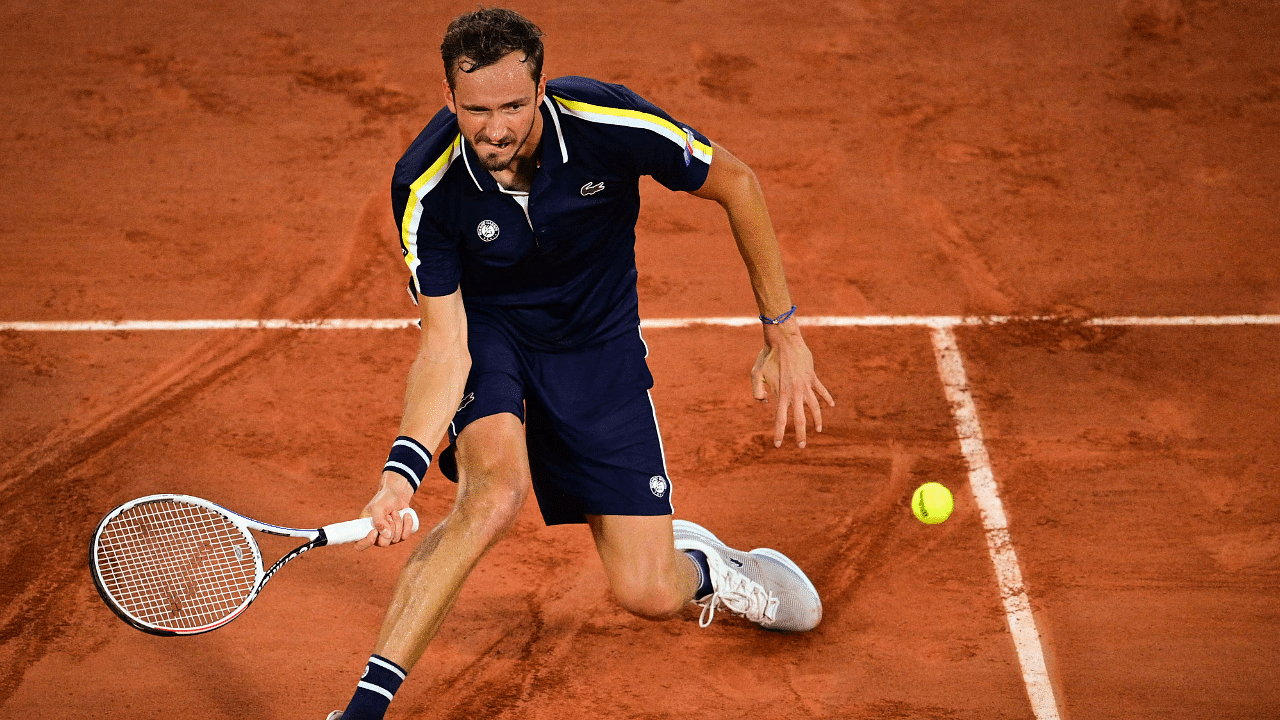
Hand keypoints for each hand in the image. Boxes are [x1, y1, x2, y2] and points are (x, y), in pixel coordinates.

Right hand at [355, 472, 417, 549]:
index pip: (360, 545)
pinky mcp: (399, 535)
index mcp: (364, 530)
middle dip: (389, 527)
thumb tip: (387, 535)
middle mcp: (376, 537)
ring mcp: (388, 538)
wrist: (397, 495)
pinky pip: (405, 536)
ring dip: (397, 522)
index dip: (368, 541)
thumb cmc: (384, 500)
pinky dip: (407, 524)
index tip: (375, 530)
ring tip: (394, 512)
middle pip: (383, 543)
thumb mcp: (378, 507)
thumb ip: (378, 521)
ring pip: (396, 539)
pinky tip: (406, 515)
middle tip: (388, 516)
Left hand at [751, 323, 834, 447]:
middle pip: (799, 419)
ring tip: (818, 430)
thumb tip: (766, 403)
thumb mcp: (756, 374)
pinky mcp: (812, 376)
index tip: (778, 445)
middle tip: (801, 446)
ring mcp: (805, 385)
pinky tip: (831, 405)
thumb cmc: (767, 356)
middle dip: (800, 434)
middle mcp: (795, 392)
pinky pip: (821, 390)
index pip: (780, 419)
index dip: (779, 433)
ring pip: (814, 407)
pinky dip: (826, 398)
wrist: (783, 340)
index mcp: (781, 394)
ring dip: (817, 420)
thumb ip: (757, 392)